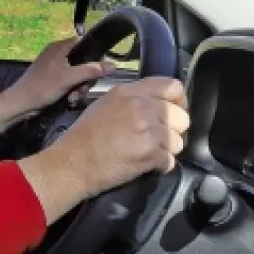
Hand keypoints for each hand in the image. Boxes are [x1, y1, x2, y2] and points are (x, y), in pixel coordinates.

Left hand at [0, 37, 115, 131]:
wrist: (21, 104)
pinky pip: (70, 82)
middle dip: (85, 78)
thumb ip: (92, 70)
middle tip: (82, 89)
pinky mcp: (54, 79)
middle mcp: (59, 54)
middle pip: (84, 62)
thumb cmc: (43, 87)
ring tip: (73, 97)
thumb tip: (114, 65)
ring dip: (79, 87)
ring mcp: (56, 67)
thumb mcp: (69, 78)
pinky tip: (69, 100)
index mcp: (60, 47)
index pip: (85, 43)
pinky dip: (71, 91)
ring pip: (78, 74)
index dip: (95, 55)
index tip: (100, 70)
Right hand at [19, 77, 188, 223]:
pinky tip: (147, 165)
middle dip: (173, 130)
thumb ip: (131, 100)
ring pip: (178, 141)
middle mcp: (142, 107)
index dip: (178, 101)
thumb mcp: (104, 104)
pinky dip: (160, 166)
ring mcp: (148, 131)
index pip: (172, 86)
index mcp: (130, 92)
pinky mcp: (150, 154)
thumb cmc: (83, 136)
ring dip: (166, 150)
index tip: (173, 111)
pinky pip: (170, 161)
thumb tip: (153, 105)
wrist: (72, 163)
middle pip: (181, 116)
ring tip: (148, 153)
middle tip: (158, 138)